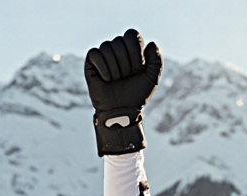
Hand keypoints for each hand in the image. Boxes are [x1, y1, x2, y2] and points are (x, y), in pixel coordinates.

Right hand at [84, 29, 162, 155]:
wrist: (122, 110)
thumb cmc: (136, 94)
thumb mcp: (152, 78)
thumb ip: (156, 60)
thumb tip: (150, 43)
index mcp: (131, 50)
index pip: (131, 34)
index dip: (136, 51)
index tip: (138, 67)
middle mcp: (117, 49)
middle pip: (119, 41)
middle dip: (126, 62)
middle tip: (127, 76)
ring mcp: (103, 54)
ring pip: (107, 46)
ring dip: (115, 68)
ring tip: (117, 80)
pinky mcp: (91, 62)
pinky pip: (95, 53)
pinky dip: (103, 68)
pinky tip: (107, 79)